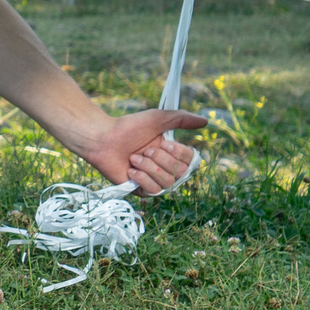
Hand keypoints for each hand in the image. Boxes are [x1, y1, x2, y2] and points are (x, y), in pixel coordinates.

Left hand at [70, 107, 206, 195]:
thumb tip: (205, 121)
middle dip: (161, 159)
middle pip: (180, 173)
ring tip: (134, 158)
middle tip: (144, 150)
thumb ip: (181, 119)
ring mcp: (153, 180)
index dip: (179, 154)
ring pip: (167, 182)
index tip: (162, 143)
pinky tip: (131, 170)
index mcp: (172, 152)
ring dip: (149, 167)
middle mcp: (165, 167)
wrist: (103, 139)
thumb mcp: (157, 118)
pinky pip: (153, 191)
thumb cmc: (129, 127)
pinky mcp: (141, 190)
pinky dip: (142, 178)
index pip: (191, 161)